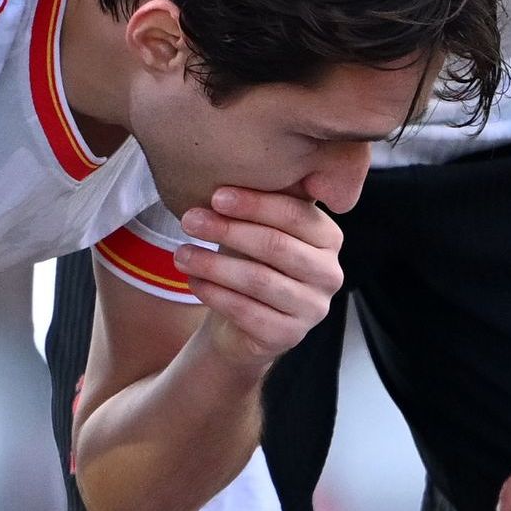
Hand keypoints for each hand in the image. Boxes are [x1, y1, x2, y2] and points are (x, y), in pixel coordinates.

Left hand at [176, 188, 344, 359]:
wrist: (246, 322)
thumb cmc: (252, 261)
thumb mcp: (259, 228)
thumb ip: (258, 205)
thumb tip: (227, 175)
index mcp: (328, 238)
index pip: (295, 215)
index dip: (254, 204)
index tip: (216, 196)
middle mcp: (329, 274)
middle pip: (276, 246)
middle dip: (228, 230)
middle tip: (189, 220)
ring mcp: (312, 308)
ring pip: (258, 280)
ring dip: (213, 264)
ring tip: (181, 253)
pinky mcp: (288, 336)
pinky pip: (246, 311)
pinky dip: (215, 293)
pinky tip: (193, 280)